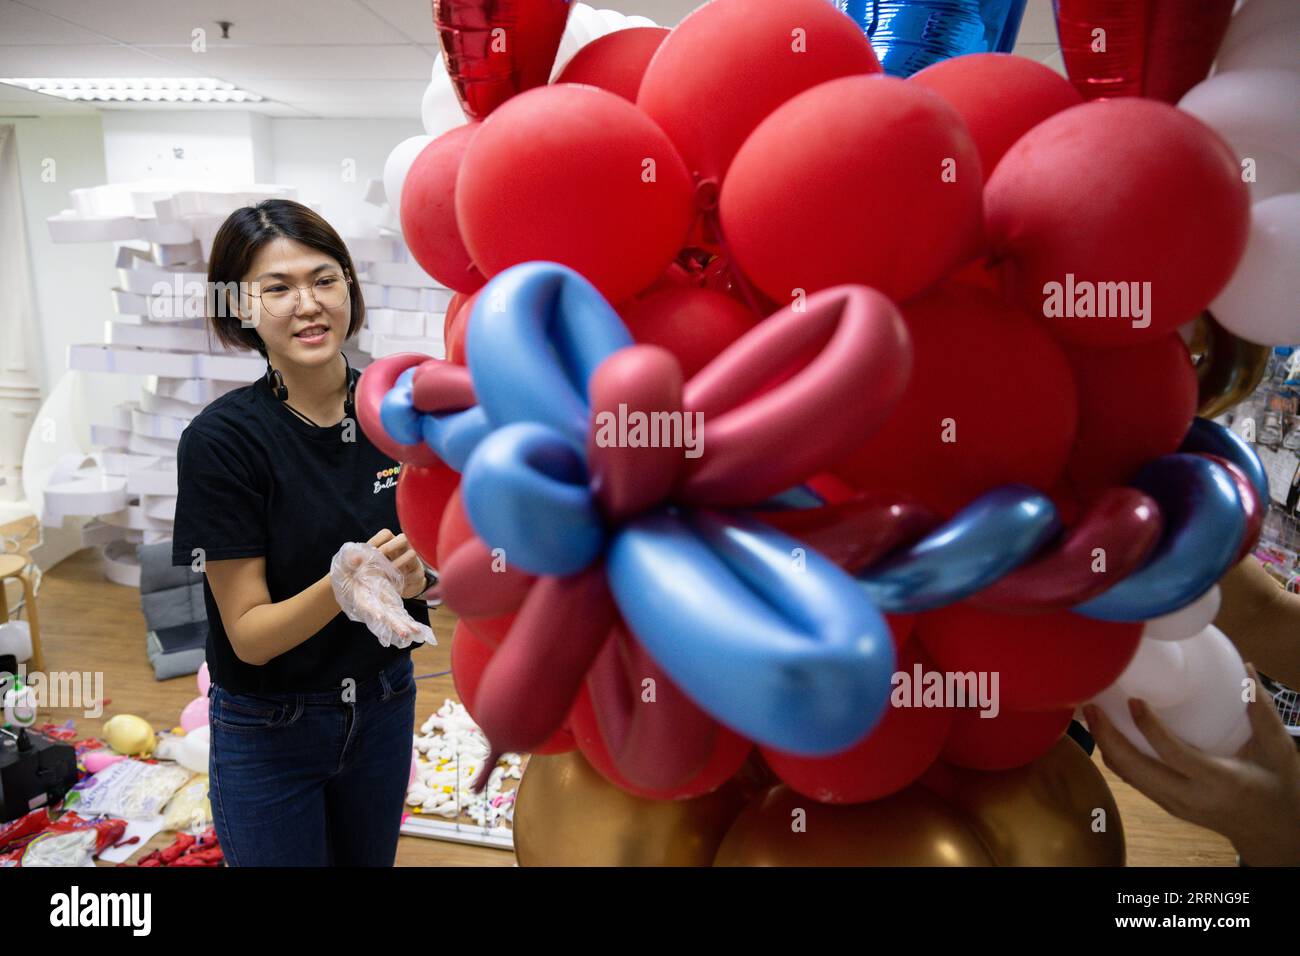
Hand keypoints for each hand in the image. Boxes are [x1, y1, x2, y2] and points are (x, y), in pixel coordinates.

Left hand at [367, 528, 430, 601]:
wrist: (399, 588)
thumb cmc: (382, 573)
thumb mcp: (370, 566)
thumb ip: (360, 561)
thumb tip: (353, 560)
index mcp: (391, 542)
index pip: (386, 534)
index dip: (375, 541)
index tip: (367, 554)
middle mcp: (405, 548)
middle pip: (402, 538)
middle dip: (388, 548)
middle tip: (377, 560)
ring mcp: (414, 559)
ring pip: (411, 554)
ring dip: (397, 564)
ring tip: (385, 574)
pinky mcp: (419, 573)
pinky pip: (415, 572)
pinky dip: (403, 578)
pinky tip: (393, 584)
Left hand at [1084, 664, 1299, 865]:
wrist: (1272, 830)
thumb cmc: (1276, 785)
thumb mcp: (1278, 751)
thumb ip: (1262, 714)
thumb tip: (1245, 670)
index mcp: (1219, 781)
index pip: (1174, 755)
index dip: (1150, 728)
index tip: (1133, 701)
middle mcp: (1190, 797)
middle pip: (1136, 770)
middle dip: (1108, 738)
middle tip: (1092, 706)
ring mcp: (1173, 804)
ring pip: (1128, 777)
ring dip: (1105, 746)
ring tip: (1091, 714)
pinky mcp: (1166, 805)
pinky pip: (1133, 781)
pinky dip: (1115, 757)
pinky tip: (1106, 733)